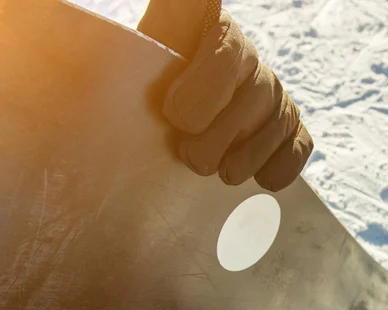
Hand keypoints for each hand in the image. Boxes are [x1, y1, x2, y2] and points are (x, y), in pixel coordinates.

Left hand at [138, 0, 312, 191]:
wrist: (184, 117)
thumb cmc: (153, 93)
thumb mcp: (137, 68)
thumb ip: (129, 57)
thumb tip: (65, 36)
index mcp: (211, 32)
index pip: (217, 35)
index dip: (204, 83)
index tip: (176, 116)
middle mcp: (251, 59)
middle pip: (249, 95)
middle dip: (213, 138)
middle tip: (186, 153)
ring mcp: (276, 94)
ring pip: (274, 125)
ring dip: (242, 159)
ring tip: (217, 170)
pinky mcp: (293, 127)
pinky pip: (298, 147)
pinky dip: (277, 167)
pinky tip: (254, 176)